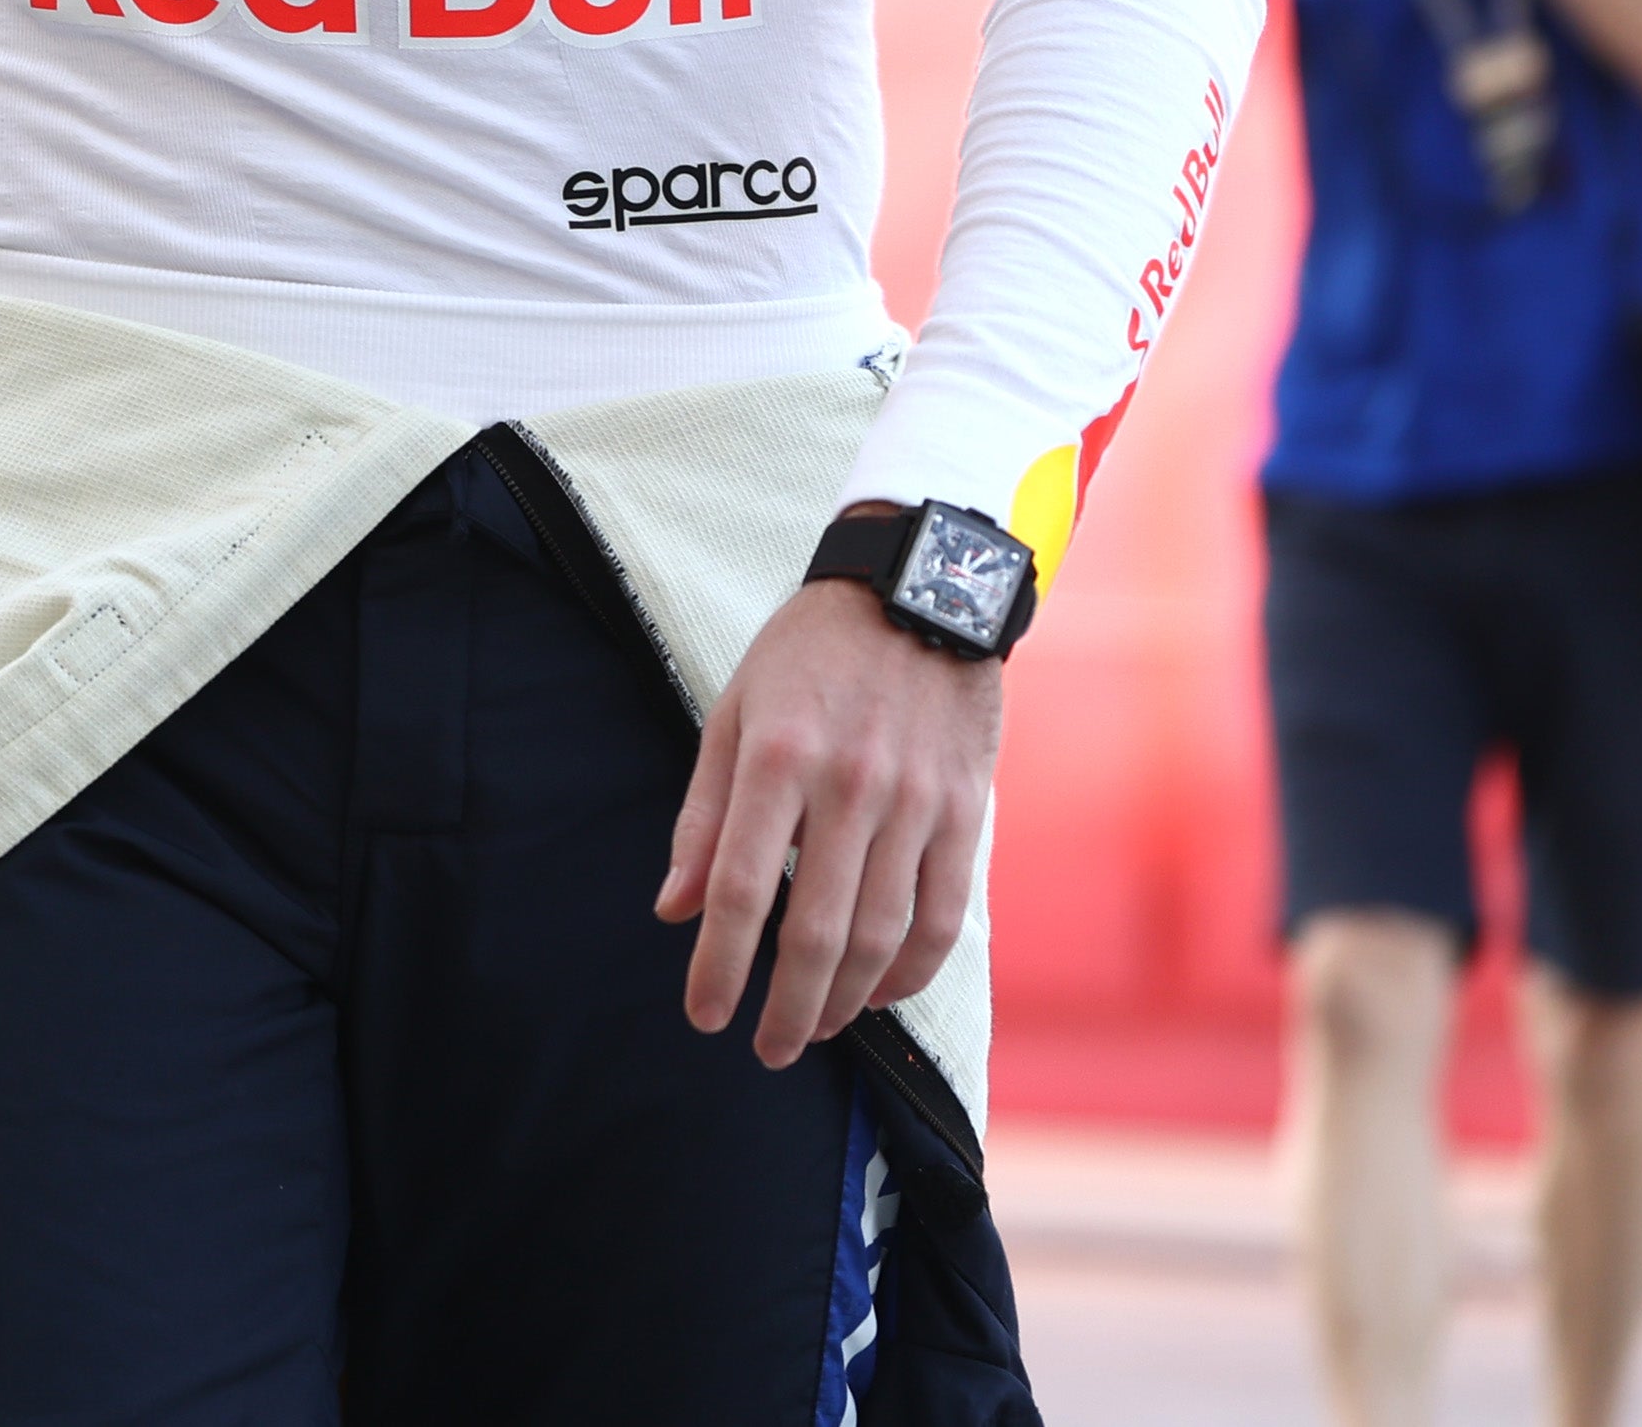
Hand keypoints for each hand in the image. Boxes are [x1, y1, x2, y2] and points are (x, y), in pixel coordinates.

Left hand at [655, 574, 1002, 1068]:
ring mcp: (917, 803)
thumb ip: (704, 817)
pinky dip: (912, 971)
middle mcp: (850, 785)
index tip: (704, 1016)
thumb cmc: (806, 655)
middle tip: (765, 1050)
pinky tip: (879, 995)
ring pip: (884, 936)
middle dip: (787, 1007)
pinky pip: (944, 917)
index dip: (721, 966)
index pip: (745, 890)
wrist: (919, 592)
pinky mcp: (967, 813)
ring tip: (814, 1027)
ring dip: (846, 1000)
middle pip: (818, 931)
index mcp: (778, 758)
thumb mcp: (734, 713)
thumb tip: (674, 911)